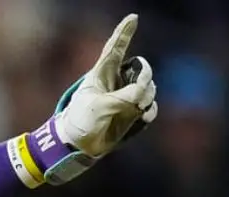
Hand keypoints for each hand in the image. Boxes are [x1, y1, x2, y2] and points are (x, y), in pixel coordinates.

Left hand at [40, 14, 158, 184]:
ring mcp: (125, 97)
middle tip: (139, 91)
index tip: (133, 17)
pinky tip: (143, 116)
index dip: (124, 33)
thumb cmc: (81, 122)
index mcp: (101, 74)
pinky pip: (150, 106)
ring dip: (147, 97)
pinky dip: (150, 111)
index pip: (115, 48)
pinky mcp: (132, 113)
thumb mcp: (100, 106)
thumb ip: (125, 97)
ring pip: (149, 88)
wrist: (77, 146)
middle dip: (146, 77)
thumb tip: (145, 94)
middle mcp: (116, 82)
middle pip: (142, 69)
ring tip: (135, 109)